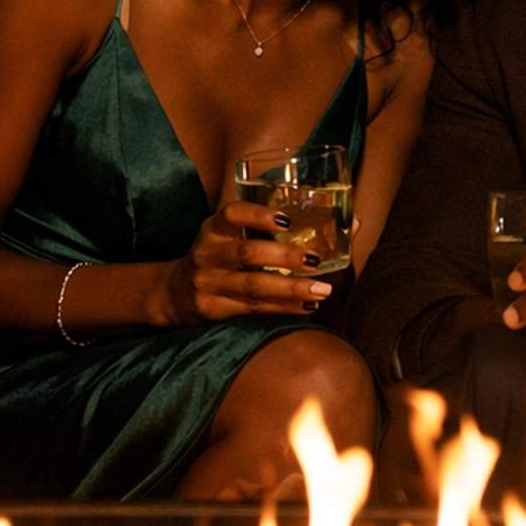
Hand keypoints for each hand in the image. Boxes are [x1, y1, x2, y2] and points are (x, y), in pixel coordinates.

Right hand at [154, 200, 336, 326]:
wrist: (173, 293)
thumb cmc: (219, 257)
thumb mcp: (232, 236)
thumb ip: (277, 228)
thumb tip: (352, 222)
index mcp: (213, 229)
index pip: (231, 214)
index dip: (257, 215)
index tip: (285, 219)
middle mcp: (207, 254)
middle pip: (246, 255)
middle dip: (284, 257)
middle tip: (315, 260)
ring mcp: (207, 284)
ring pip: (252, 287)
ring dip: (289, 289)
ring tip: (321, 290)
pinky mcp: (212, 311)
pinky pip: (251, 310)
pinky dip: (280, 309)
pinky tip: (304, 307)